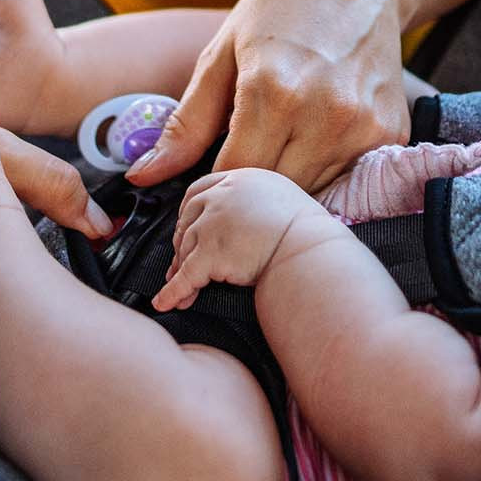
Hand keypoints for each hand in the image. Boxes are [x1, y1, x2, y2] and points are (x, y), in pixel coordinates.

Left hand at [129, 0, 411, 191]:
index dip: (214, 182)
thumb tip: (143, 176)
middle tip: (242, 154)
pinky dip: (325, 169)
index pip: (234, 176)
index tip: (206, 172)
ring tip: (281, 138)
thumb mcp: (221, 53)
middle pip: (274, 192)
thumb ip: (185, 124)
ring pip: (312, 194)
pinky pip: (347, 179)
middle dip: (251, 185)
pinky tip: (315, 134)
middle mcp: (324, 114)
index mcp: (272, 91)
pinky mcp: (390, 133)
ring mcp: (363, 127)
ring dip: (289, 179)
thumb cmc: (283, 6)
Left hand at [152, 169, 333, 311]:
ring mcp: (214, 222)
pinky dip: (173, 292)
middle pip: (188, 219)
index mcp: (242, 178)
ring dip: (181, 271)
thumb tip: (243, 222)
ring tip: (181, 289)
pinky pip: (186, 276)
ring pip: (186, 248)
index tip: (187, 226)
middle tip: (180, 262)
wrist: (314, 253)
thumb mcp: (283, 199)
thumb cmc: (310, 234)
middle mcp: (223, 195)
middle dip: (183, 244)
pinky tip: (166, 302)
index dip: (190, 212)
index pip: (201, 190)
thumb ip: (257, 202)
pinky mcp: (210, 252)